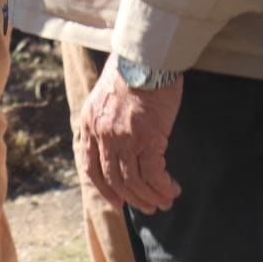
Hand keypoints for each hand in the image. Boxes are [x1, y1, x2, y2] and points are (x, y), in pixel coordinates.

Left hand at [79, 53, 182, 213]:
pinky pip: (154, 174)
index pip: (90, 165)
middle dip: (132, 198)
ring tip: (164, 201)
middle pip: (113, 178)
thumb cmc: (131, 69)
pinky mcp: (147, 138)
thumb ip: (106, 116)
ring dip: (150, 196)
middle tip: (147, 207)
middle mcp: (102, 133)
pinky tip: (173, 189)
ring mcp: (124, 137)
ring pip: (134, 181)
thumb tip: (119, 138)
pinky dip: (164, 186)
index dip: (104, 187)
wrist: (146, 55)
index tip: (117, 200)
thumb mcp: (106, 92)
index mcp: (89, 121)